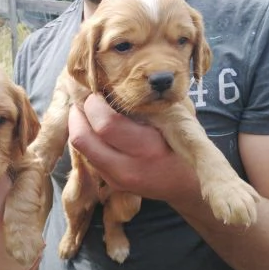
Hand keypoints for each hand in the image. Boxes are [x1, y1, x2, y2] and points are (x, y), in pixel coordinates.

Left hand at [69, 94, 198, 202]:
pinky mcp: (112, 184)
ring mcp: (118, 180)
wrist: (191, 184)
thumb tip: (115, 85)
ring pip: (81, 150)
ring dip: (78, 128)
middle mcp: (129, 167)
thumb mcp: (175, 118)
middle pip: (83, 140)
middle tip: (84, 101)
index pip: (105, 124)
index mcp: (148, 147)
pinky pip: (89, 159)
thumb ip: (146, 104)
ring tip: (86, 113)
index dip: (94, 104)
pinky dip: (87, 141)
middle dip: (77, 115)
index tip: (97, 92)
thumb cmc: (185, 142)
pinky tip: (95, 131)